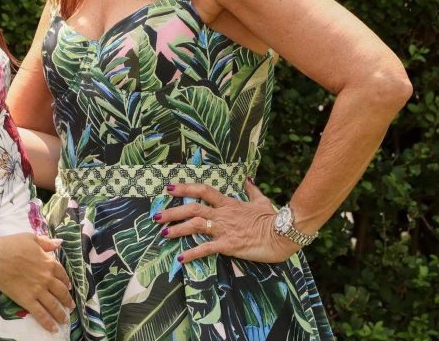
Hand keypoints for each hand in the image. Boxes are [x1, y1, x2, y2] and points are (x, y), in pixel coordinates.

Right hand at [0, 233, 74, 333]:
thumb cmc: (12, 245)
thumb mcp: (32, 238)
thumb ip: (46, 242)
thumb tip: (59, 243)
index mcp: (48, 262)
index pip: (62, 274)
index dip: (66, 281)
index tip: (69, 287)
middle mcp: (47, 278)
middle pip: (61, 291)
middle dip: (67, 300)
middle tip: (71, 307)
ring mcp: (38, 290)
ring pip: (53, 305)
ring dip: (61, 313)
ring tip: (65, 320)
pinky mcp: (27, 300)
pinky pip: (40, 314)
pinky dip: (48, 322)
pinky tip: (53, 328)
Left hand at [157, 180, 302, 264]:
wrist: (282, 233)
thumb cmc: (272, 218)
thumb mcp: (260, 200)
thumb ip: (251, 190)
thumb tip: (248, 179)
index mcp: (228, 202)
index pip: (202, 190)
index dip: (184, 188)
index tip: (169, 188)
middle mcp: (223, 214)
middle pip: (192, 208)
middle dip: (172, 211)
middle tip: (156, 216)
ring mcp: (224, 229)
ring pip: (195, 226)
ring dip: (177, 230)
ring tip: (163, 234)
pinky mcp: (228, 245)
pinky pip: (206, 249)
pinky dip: (192, 253)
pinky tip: (180, 258)